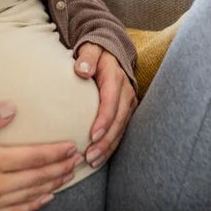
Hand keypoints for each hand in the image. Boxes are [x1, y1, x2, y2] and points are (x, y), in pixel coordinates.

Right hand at [0, 103, 83, 210]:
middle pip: (35, 177)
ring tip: (67, 175)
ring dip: (50, 185)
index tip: (71, 146)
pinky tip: (44, 199)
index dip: (54, 152)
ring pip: (28, 195)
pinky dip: (32, 205)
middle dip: (58, 168)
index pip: (31, 157)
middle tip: (77, 159)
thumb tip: (11, 108)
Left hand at [74, 44, 136, 168]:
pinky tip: (100, 157)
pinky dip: (111, 145)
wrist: (111, 51)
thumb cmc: (95, 52)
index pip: (111, 101)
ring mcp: (128, 102)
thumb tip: (82, 70)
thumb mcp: (90, 49)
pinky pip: (120, 131)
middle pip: (118, 120)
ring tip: (93, 161)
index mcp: (115, 77)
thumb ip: (87, 58)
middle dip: (105, 141)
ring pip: (121, 129)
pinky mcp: (126, 110)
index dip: (104, 120)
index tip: (92, 135)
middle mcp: (125, 92)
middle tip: (89, 156)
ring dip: (108, 147)